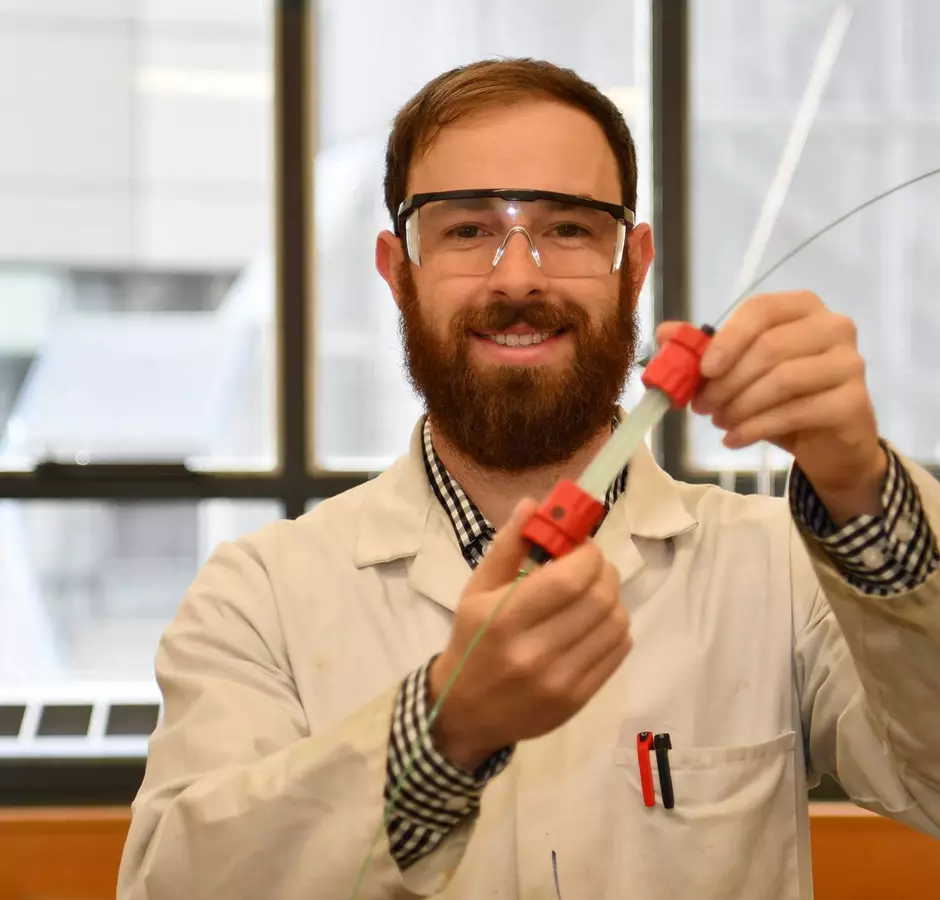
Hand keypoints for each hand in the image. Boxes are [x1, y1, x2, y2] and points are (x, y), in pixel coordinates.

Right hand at [428, 499, 631, 771]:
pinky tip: (595, 622)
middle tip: (590, 566)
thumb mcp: (477, 591)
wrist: (467, 711)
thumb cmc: (472, 641)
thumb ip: (508, 546)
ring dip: (612, 598)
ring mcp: (561, 680)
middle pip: (599, 598)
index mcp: (504, 620)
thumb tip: (533, 503)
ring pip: (615, 622)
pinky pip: (619, 650)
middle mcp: (535, 653)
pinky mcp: (579, 698)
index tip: (580, 548)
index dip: (587, 555)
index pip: (570, 579)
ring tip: (592, 594)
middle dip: (603, 571)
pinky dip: (615, 626)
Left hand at [657, 291, 886, 519]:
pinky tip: (734, 439)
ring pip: (782, 380)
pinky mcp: (854, 401)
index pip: (761, 309)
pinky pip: (796, 411)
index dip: (727, 339)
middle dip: (727, 381)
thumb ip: (705, 350)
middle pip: (770, 347)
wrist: (829, 444)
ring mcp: (849, 363)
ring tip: (719, 422)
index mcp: (803, 308)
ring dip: (740, 405)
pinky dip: (756, 428)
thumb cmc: (783, 399)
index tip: (703, 370)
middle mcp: (833, 327)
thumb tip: (664, 333)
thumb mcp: (741, 372)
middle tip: (702, 406)